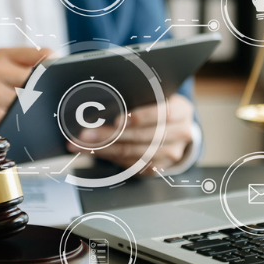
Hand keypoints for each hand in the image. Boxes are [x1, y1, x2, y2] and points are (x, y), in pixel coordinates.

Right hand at [0, 47, 49, 148]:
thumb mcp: (8, 74)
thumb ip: (32, 68)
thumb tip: (62, 71)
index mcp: (3, 55)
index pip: (44, 53)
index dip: (55, 68)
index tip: (55, 78)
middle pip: (41, 77)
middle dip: (44, 90)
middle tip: (38, 100)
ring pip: (34, 97)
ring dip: (34, 108)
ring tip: (23, 111)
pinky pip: (23, 115)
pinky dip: (25, 121)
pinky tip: (15, 121)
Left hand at [67, 94, 194, 174]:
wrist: (176, 127)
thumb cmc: (159, 106)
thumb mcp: (156, 95)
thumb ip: (139, 97)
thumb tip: (103, 101)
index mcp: (182, 110)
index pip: (162, 114)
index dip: (138, 118)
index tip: (116, 120)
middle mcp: (180, 134)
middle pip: (142, 137)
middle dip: (109, 136)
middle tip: (84, 134)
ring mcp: (171, 154)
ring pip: (134, 154)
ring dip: (103, 150)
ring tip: (81, 145)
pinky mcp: (159, 167)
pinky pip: (132, 165)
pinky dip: (110, 158)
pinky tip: (94, 152)